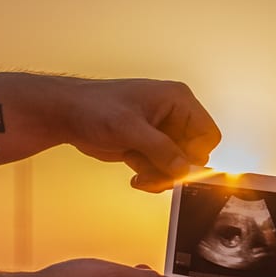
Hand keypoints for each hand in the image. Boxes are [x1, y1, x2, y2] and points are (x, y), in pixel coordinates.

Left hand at [43, 76, 220, 191]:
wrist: (68, 114)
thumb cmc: (94, 107)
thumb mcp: (129, 128)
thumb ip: (160, 149)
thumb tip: (184, 169)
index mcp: (177, 100)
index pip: (207, 135)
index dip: (195, 154)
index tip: (175, 165)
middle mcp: (174, 115)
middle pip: (194, 154)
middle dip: (173, 168)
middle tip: (152, 171)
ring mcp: (162, 132)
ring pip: (178, 166)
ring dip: (160, 175)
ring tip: (139, 172)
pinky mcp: (149, 146)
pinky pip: (163, 169)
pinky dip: (151, 176)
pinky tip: (135, 174)